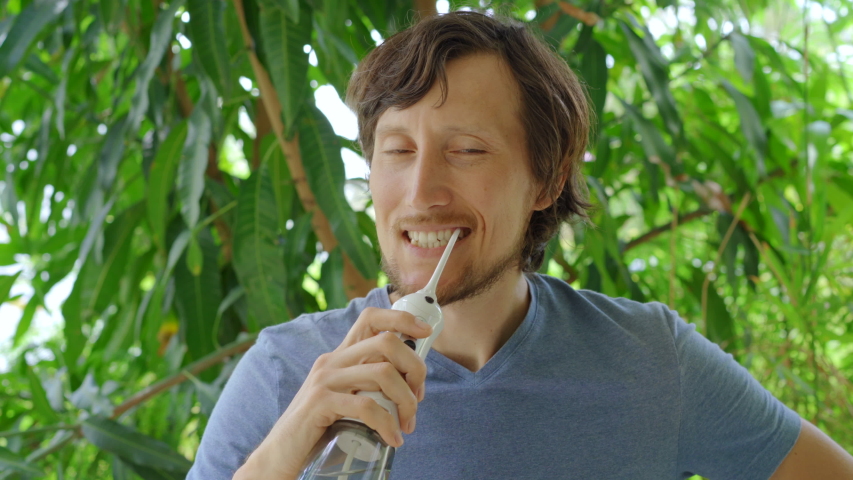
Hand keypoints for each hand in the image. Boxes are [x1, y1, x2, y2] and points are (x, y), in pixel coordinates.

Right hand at [233, 307, 432, 479]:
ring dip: (405, 401)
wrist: (280, 455)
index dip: (402, 318)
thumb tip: (411, 383)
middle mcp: (332, 361)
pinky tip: (392, 438)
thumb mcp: (346, 398)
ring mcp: (324, 380)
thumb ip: (369, 386)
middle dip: (415, 368)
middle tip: (418, 399)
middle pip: (387, 342)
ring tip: (406, 424)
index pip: (371, 318)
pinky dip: (387, 423)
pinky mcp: (320, 403)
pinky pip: (366, 405)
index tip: (425, 333)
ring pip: (383, 373)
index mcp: (340, 356)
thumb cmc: (319, 429)